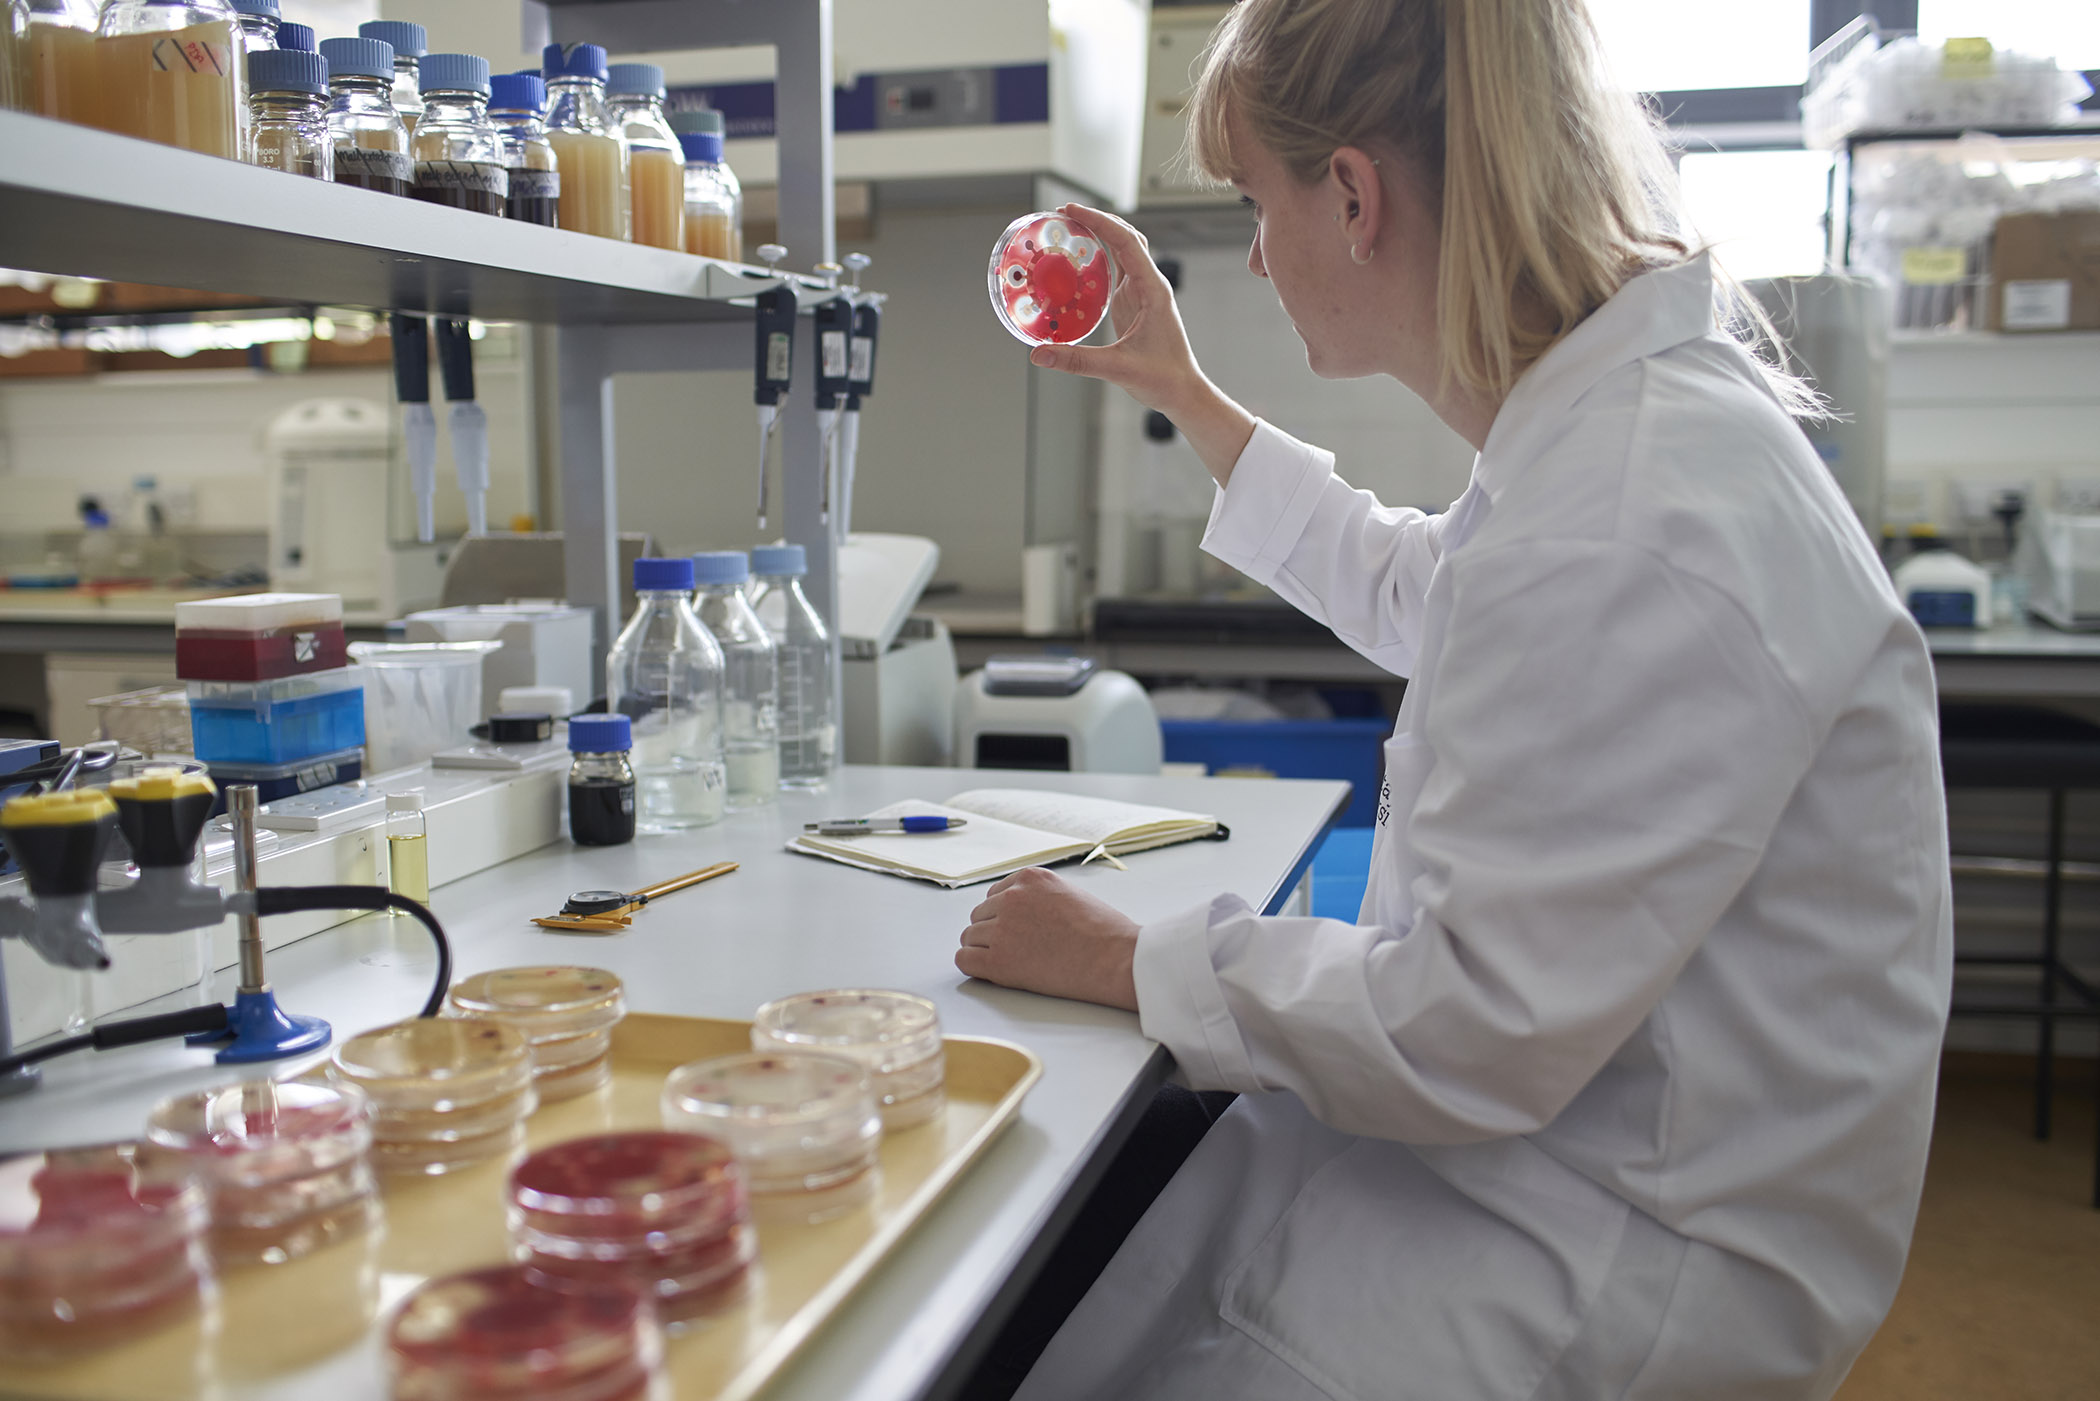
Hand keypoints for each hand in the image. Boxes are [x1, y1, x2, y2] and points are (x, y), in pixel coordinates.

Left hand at [956, 866, 1140, 1011]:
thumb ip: (1039, 898)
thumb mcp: (1069, 894)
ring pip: (970, 938)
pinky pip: (965, 960)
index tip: (1019, 930)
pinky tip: (995, 972)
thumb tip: (1021, 914)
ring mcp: (1003, 929)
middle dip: (994, 932)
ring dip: (986, 951)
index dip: (1005, 916)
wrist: (1115, 959)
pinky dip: (975, 968)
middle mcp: (1012, 899)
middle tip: (1019, 950)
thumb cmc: (1104, 933)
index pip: (995, 895)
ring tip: (1015, 963)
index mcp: (1029, 879)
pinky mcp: (998, 961)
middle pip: (980, 916)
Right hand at [1027, 205, 1199, 411]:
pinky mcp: (1134, 303)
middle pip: (1126, 236)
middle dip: (1097, 220)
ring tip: (1067, 230)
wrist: (1183, 391)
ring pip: (1122, 250)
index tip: (1070, 211)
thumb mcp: (1118, 368)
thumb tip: (1039, 355)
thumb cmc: (1163, 378)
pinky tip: (1076, 262)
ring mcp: (1142, 292)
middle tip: (1063, 214)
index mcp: (1153, 290)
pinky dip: (1097, 260)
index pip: (1126, 242)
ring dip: (1098, 236)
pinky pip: (1116, 271)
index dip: (1098, 222)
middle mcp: (1149, 284)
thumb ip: (1078, 361)